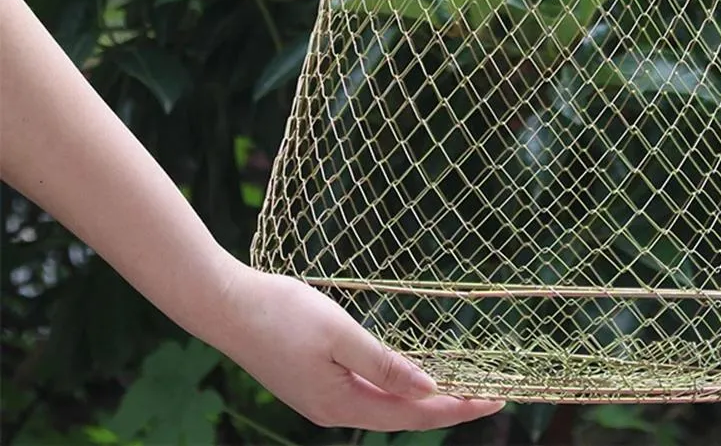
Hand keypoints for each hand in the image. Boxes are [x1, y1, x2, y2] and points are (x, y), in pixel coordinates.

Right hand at [215, 263, 502, 430]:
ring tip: (458, 388)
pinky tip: (407, 377)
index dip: (455, 407)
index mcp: (341, 402)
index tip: (492, 399)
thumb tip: (428, 388)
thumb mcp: (340, 333)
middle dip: (446, 407)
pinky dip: (394, 390)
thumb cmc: (282, 313)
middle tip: (487, 395)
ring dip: (421, 400)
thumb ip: (383, 364)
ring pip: (384, 407)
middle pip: (402, 416)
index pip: (413, 413)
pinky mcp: (312, 384)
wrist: (226, 305)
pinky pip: (365, 395)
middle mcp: (332, 410)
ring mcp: (320, 399)